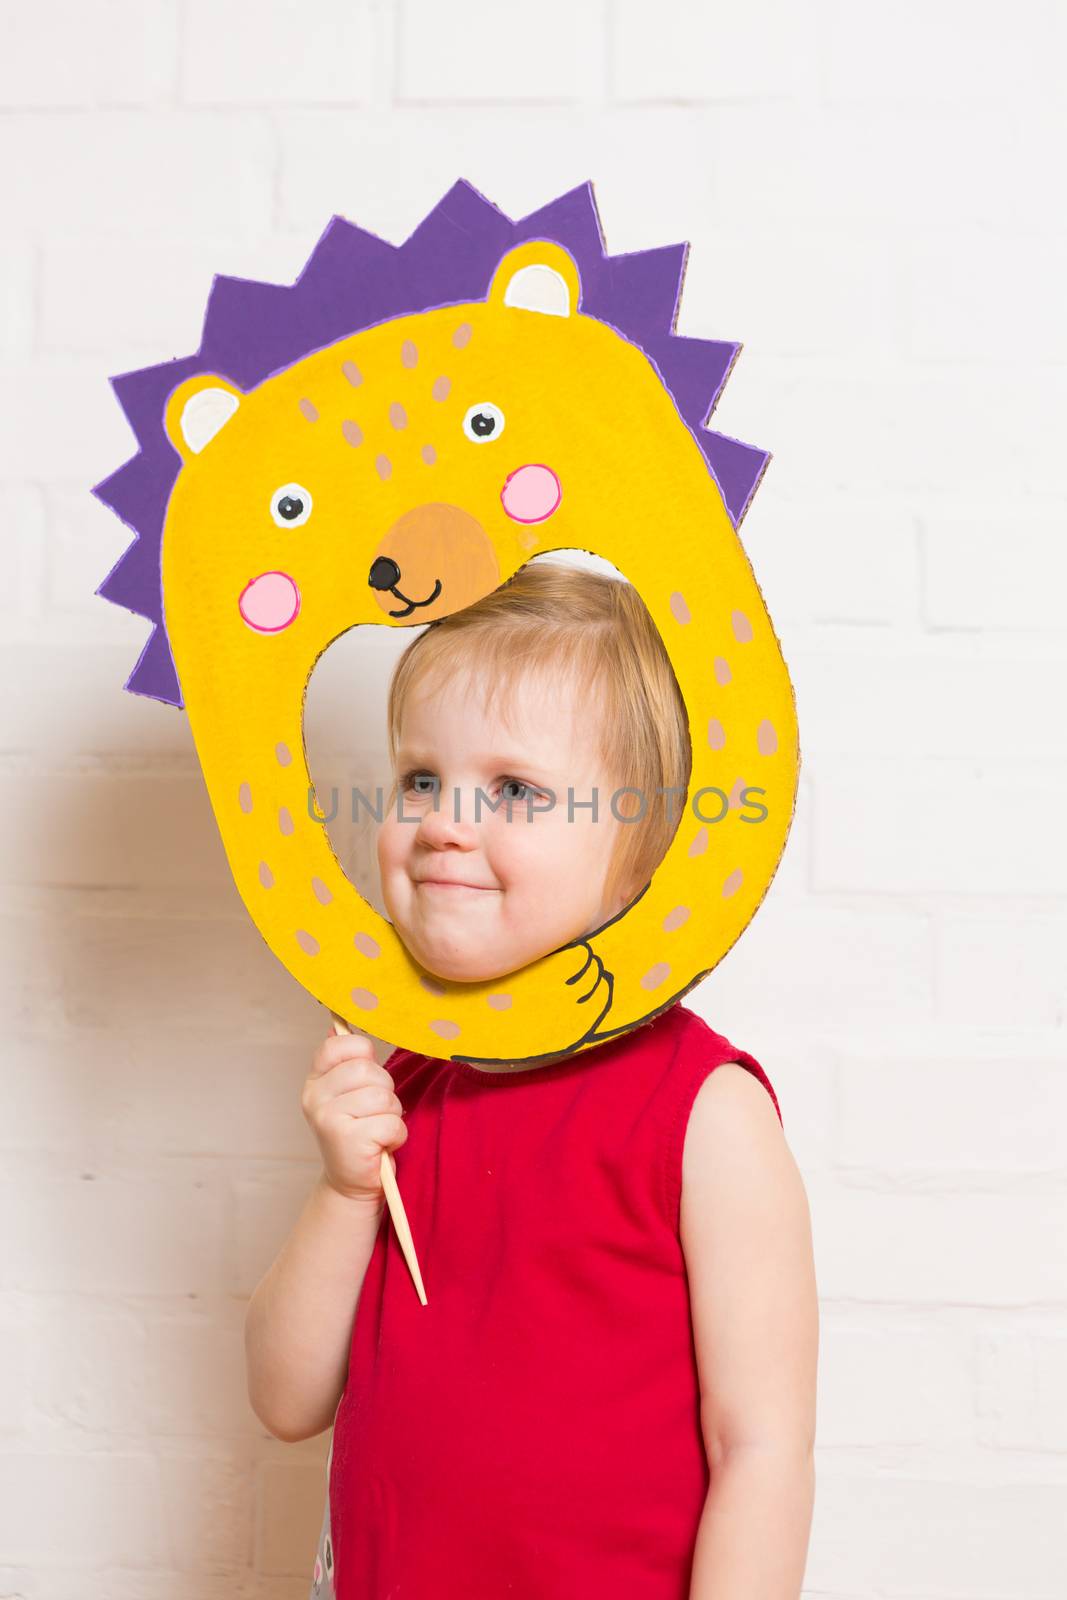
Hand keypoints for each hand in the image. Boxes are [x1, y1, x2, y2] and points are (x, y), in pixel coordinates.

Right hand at [301, 1031, 407, 1203]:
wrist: (352, 1183)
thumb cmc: (360, 1133)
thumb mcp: (349, 1094)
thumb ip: (348, 1062)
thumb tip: (338, 1023)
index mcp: (315, 1080)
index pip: (341, 1044)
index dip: (364, 1055)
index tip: (365, 1079)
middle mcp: (315, 1097)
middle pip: (369, 1070)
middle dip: (385, 1091)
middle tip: (374, 1113)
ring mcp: (328, 1118)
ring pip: (383, 1096)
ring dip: (392, 1115)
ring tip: (378, 1130)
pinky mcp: (347, 1139)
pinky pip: (391, 1122)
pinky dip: (395, 1135)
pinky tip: (380, 1145)